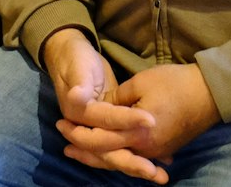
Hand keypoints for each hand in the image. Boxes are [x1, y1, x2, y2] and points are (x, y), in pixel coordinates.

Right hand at [41, 30, 162, 182]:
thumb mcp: (77, 68)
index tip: (150, 120)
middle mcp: (88, 128)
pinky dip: (140, 155)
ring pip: (117, 153)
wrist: (70, 57)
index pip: (105, 122)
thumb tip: (77, 96)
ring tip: (160, 176)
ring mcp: (99, 130)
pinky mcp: (110, 129)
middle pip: (109, 150)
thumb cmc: (75, 60)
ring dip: (137, 165)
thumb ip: (79, 84)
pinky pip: (124, 146)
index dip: (126, 121)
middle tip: (155, 173)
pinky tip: (161, 161)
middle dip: (132, 161)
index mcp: (79, 115)